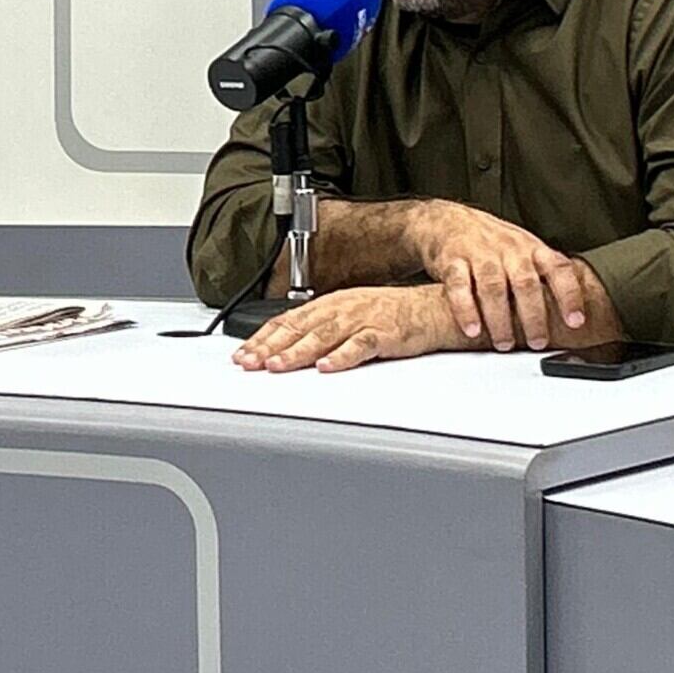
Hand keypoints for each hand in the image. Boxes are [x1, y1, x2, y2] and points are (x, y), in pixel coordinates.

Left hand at [231, 286, 456, 373]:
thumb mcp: (347, 315)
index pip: (286, 321)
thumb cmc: (389, 315)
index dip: (262, 338)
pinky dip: (342, 356)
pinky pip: (360, 345)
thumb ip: (318, 329)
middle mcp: (340, 309)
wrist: (431, 308)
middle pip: (298, 328)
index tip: (242, 354)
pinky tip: (327, 367)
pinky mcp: (384, 333)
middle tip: (248, 363)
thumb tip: (285, 347)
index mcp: (328, 305)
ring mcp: (362, 320)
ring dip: (298, 352)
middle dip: (269, 347)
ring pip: (323, 336)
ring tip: (278, 365)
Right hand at [413, 200, 585, 351]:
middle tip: (537, 342)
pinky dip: (466, 310)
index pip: (558, 269)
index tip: (576, 322)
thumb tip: (576, 314)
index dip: (570, 295)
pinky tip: (472, 329)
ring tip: (504, 343)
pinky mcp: (452, 261)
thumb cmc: (493, 243)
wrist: (447, 221)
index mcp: (532, 249)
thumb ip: (546, 276)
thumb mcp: (524, 251)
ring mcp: (480, 254)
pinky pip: (459, 286)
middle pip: (525, 282)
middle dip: (533, 316)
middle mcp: (509, 250)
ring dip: (500, 318)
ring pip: (493, 287)